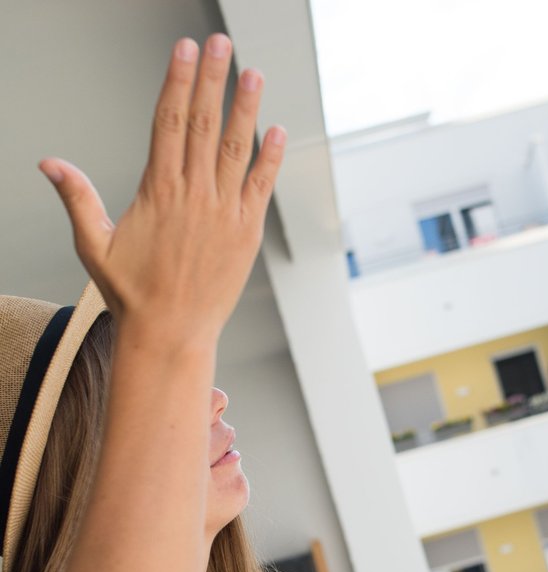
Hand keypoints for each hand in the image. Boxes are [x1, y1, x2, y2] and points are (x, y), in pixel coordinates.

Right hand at [39, 34, 283, 343]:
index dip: (177, 81)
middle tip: (219, 43)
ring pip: (237, 149)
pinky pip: (261, 187)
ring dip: (247, 108)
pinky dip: (271, 159)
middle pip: (204, 124)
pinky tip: (278, 131)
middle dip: (212, 79)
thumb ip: (77, 198)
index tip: (183, 50)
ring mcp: (224, 212)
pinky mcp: (247, 233)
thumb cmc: (132, 292)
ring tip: (253, 73)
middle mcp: (193, 195)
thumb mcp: (94, 243)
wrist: (171, 332)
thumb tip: (48, 162)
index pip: (168, 121)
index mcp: (158, 190)